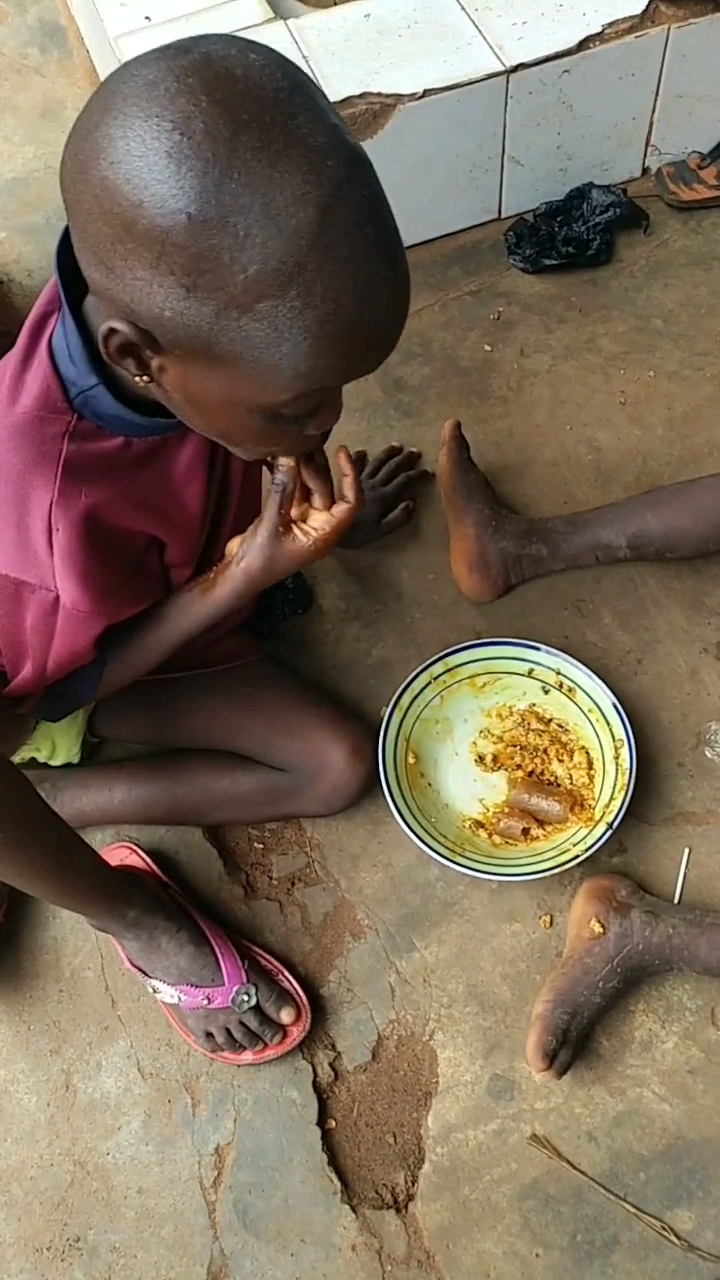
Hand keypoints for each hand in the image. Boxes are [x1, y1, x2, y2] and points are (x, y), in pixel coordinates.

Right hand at [224, 447, 360, 592]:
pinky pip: (293, 491)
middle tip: (302, 444)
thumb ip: (283, 489)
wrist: (238, 575)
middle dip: (317, 467)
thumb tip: (289, 456)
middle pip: (327, 490)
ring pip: (310, 489)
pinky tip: (282, 458)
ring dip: (303, 469)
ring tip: (295, 444)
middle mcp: (319, 526)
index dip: (349, 475)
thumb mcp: (272, 523)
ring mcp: (303, 520)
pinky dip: (289, 476)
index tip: (341, 451)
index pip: (349, 501)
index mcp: (325, 534)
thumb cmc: (260, 560)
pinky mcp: (287, 516)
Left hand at [338, 443, 429, 548]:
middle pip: (392, 467)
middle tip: (416, 451)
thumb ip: (397, 518)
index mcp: (383, 497)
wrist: (329, 529)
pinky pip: (354, 465)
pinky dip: (360, 457)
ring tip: (397, 446)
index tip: (428, 471)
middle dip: (406, 458)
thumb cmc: (355, 535)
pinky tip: (364, 451)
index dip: (417, 475)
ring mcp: (358, 481)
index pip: (404, 481)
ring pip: (376, 462)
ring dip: (387, 453)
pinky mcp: (345, 481)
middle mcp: (372, 484)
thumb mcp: (380, 531)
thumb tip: (411, 502)